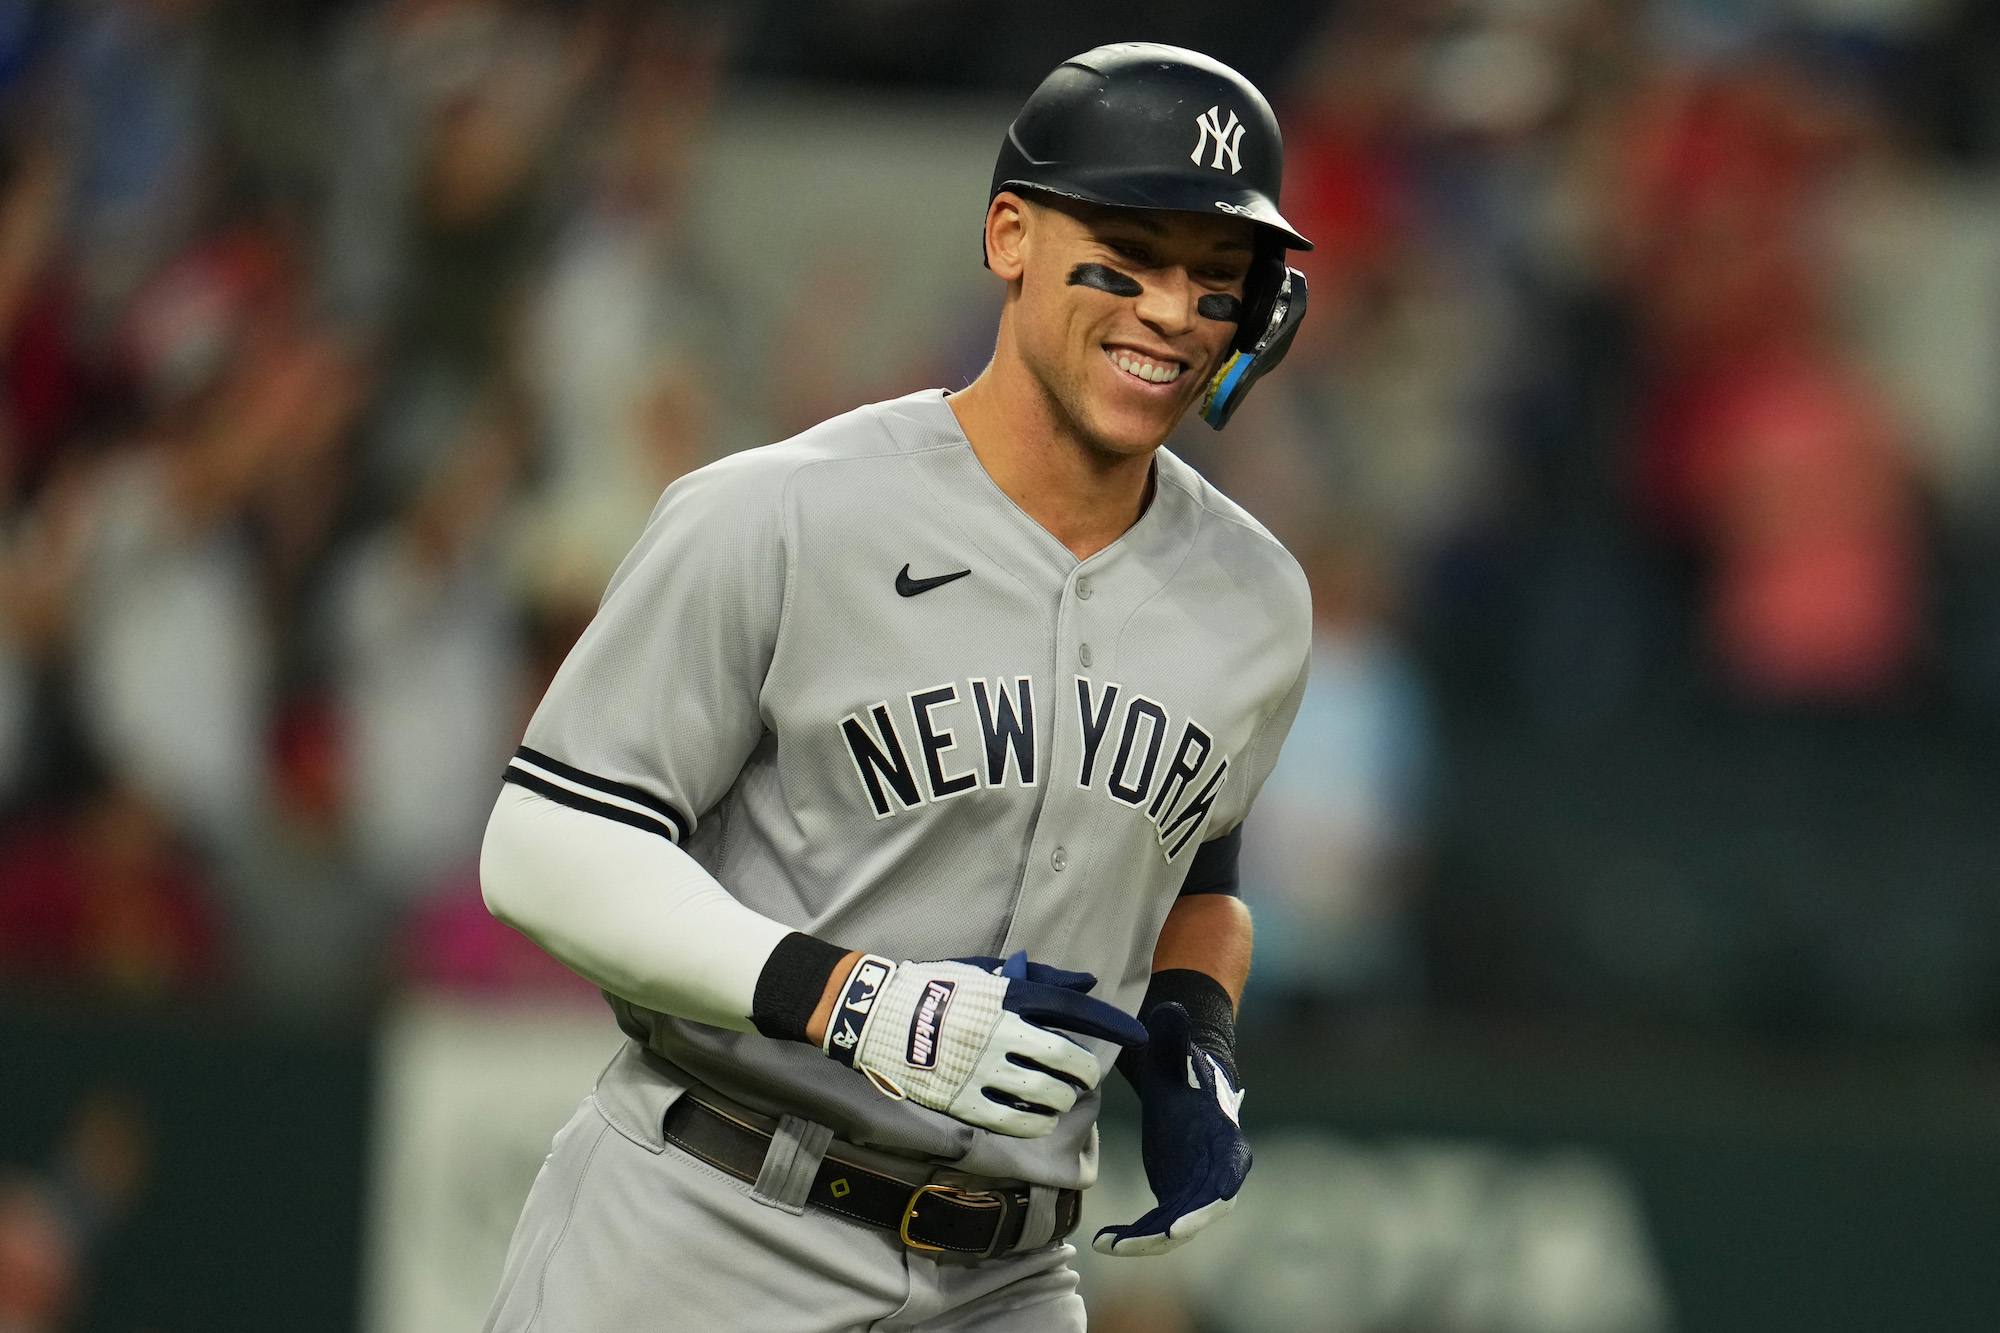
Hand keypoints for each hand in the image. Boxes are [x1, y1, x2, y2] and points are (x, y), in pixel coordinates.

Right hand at [824, 951, 1146, 1137]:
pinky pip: (1013, 1121)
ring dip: (1063, 1101)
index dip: (1112, 1024)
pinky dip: (1035, 1124)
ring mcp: (981, 1069)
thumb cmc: (936, 987)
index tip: (1136, 1036)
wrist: (874, 1014)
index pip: (1074, 1009)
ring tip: (1061, 1100)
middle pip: (1066, 1060)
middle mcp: (1000, 1031)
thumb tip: (1087, 985)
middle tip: (1086, 1079)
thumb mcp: (986, 972)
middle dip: (1086, 1073)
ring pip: (1045, 1096)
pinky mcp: (961, 1100)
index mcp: (1008, 995)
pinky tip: (1038, 1121)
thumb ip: (1038, 980)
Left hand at [1092, 1002, 1249, 1256]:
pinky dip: (1135, 1237)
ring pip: (1179, 1226)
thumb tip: (1171, 1006)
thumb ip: (1172, 1036)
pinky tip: (1104, 1241)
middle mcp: (1218, 1173)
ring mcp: (1196, 1190)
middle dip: (1181, 1227)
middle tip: (1153, 1239)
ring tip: (1112, 1245)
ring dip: (1149, 1241)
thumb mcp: (1172, 1055)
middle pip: (1205, 1209)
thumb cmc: (1181, 1070)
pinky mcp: (1175, 1198)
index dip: (1221, 1190)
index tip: (1212, 1205)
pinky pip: (1158, 1227)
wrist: (1181, 1089)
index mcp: (1226, 1139)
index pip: (1232, 1170)